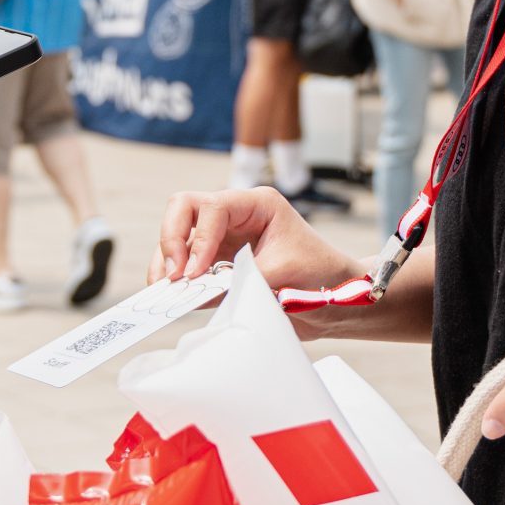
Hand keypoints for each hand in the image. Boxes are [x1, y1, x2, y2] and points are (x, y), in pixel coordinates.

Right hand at [153, 186, 364, 291]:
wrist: (337, 300)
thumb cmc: (321, 276)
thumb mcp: (285, 274)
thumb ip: (243, 279)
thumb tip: (200, 291)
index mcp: (257, 204)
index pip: (211, 207)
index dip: (197, 238)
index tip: (195, 273)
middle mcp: (235, 215)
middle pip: (183, 209)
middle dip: (171, 240)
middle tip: (174, 276)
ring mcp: (223, 237)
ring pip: (177, 236)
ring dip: (167, 262)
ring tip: (167, 292)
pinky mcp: (217, 261)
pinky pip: (184, 263)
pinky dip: (175, 278)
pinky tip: (175, 297)